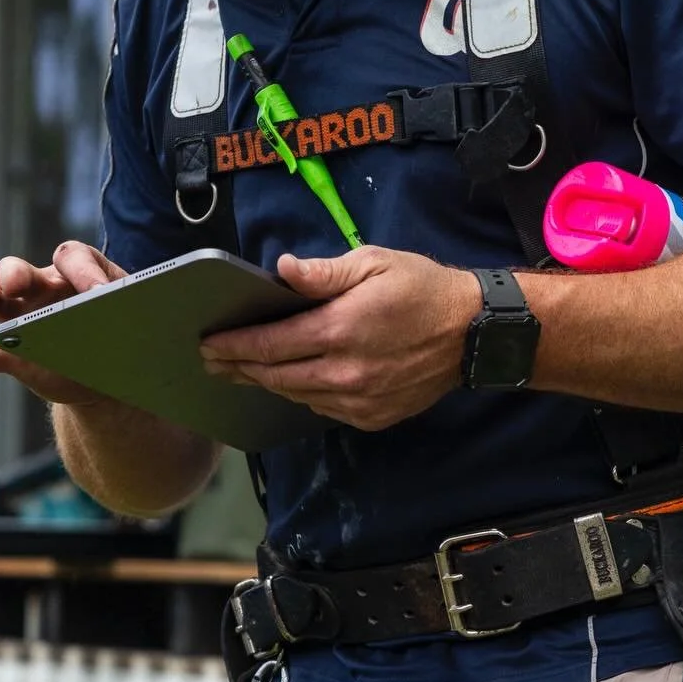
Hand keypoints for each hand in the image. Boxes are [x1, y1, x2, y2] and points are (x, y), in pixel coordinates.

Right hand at [0, 240, 127, 403]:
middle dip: (14, 274)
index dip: (83, 271)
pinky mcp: (11, 355)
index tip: (98, 295)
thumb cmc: (123, 334)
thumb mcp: (134, 320)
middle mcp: (43, 289)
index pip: (72, 257)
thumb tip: (118, 313)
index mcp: (77, 274)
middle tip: (15, 284)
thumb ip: (128, 312)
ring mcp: (22, 320)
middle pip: (20, 271)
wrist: (111, 378)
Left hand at [200, 246, 481, 430]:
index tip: (208, 343)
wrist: (474, 333)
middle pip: (276, 375)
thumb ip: (323, 273)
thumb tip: (280, 270)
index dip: (234, 345)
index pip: (270, 344)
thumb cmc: (422, 288)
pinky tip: (290, 382)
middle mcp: (344, 373)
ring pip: (297, 395)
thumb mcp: (374, 263)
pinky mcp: (372, 417)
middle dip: (240, 368)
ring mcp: (358, 401)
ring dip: (267, 384)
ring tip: (243, 372)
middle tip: (212, 362)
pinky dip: (302, 394)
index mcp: (339, 330)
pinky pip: (323, 408)